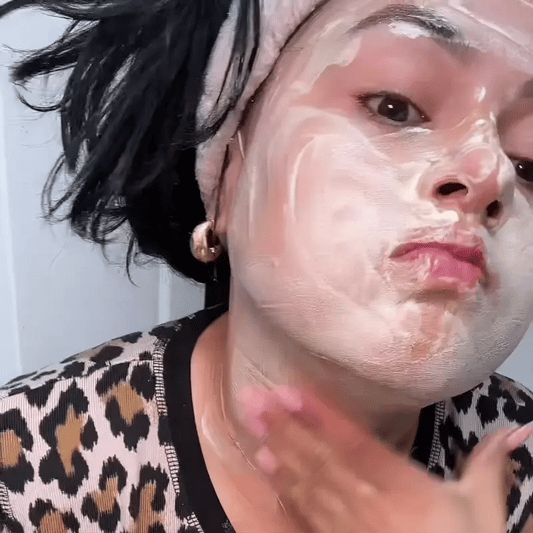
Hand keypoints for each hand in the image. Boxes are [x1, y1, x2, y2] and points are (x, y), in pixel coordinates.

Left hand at [241, 388, 532, 532]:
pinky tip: (267, 469)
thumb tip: (515, 430)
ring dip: (280, 451)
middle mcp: (374, 506)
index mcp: (407, 490)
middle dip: (287, 428)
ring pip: (310, 485)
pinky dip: (285, 490)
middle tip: (256, 399)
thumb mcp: (483, 508)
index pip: (357, 447)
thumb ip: (489, 463)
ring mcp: (353, 528)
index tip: (293, 393)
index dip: (323, 419)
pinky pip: (307, 515)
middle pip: (324, 462)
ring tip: (255, 425)